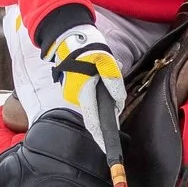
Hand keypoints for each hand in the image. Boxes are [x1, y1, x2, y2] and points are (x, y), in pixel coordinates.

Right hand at [48, 24, 126, 152]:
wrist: (68, 36)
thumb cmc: (87, 49)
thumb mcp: (107, 63)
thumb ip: (114, 83)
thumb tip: (118, 102)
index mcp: (83, 93)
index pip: (93, 123)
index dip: (101, 138)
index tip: (107, 150)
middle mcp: (75, 96)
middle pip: (97, 112)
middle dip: (109, 108)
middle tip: (115, 89)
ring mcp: (72, 92)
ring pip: (95, 101)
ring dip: (104, 95)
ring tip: (108, 72)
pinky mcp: (74, 86)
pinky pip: (90, 94)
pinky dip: (98, 89)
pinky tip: (101, 73)